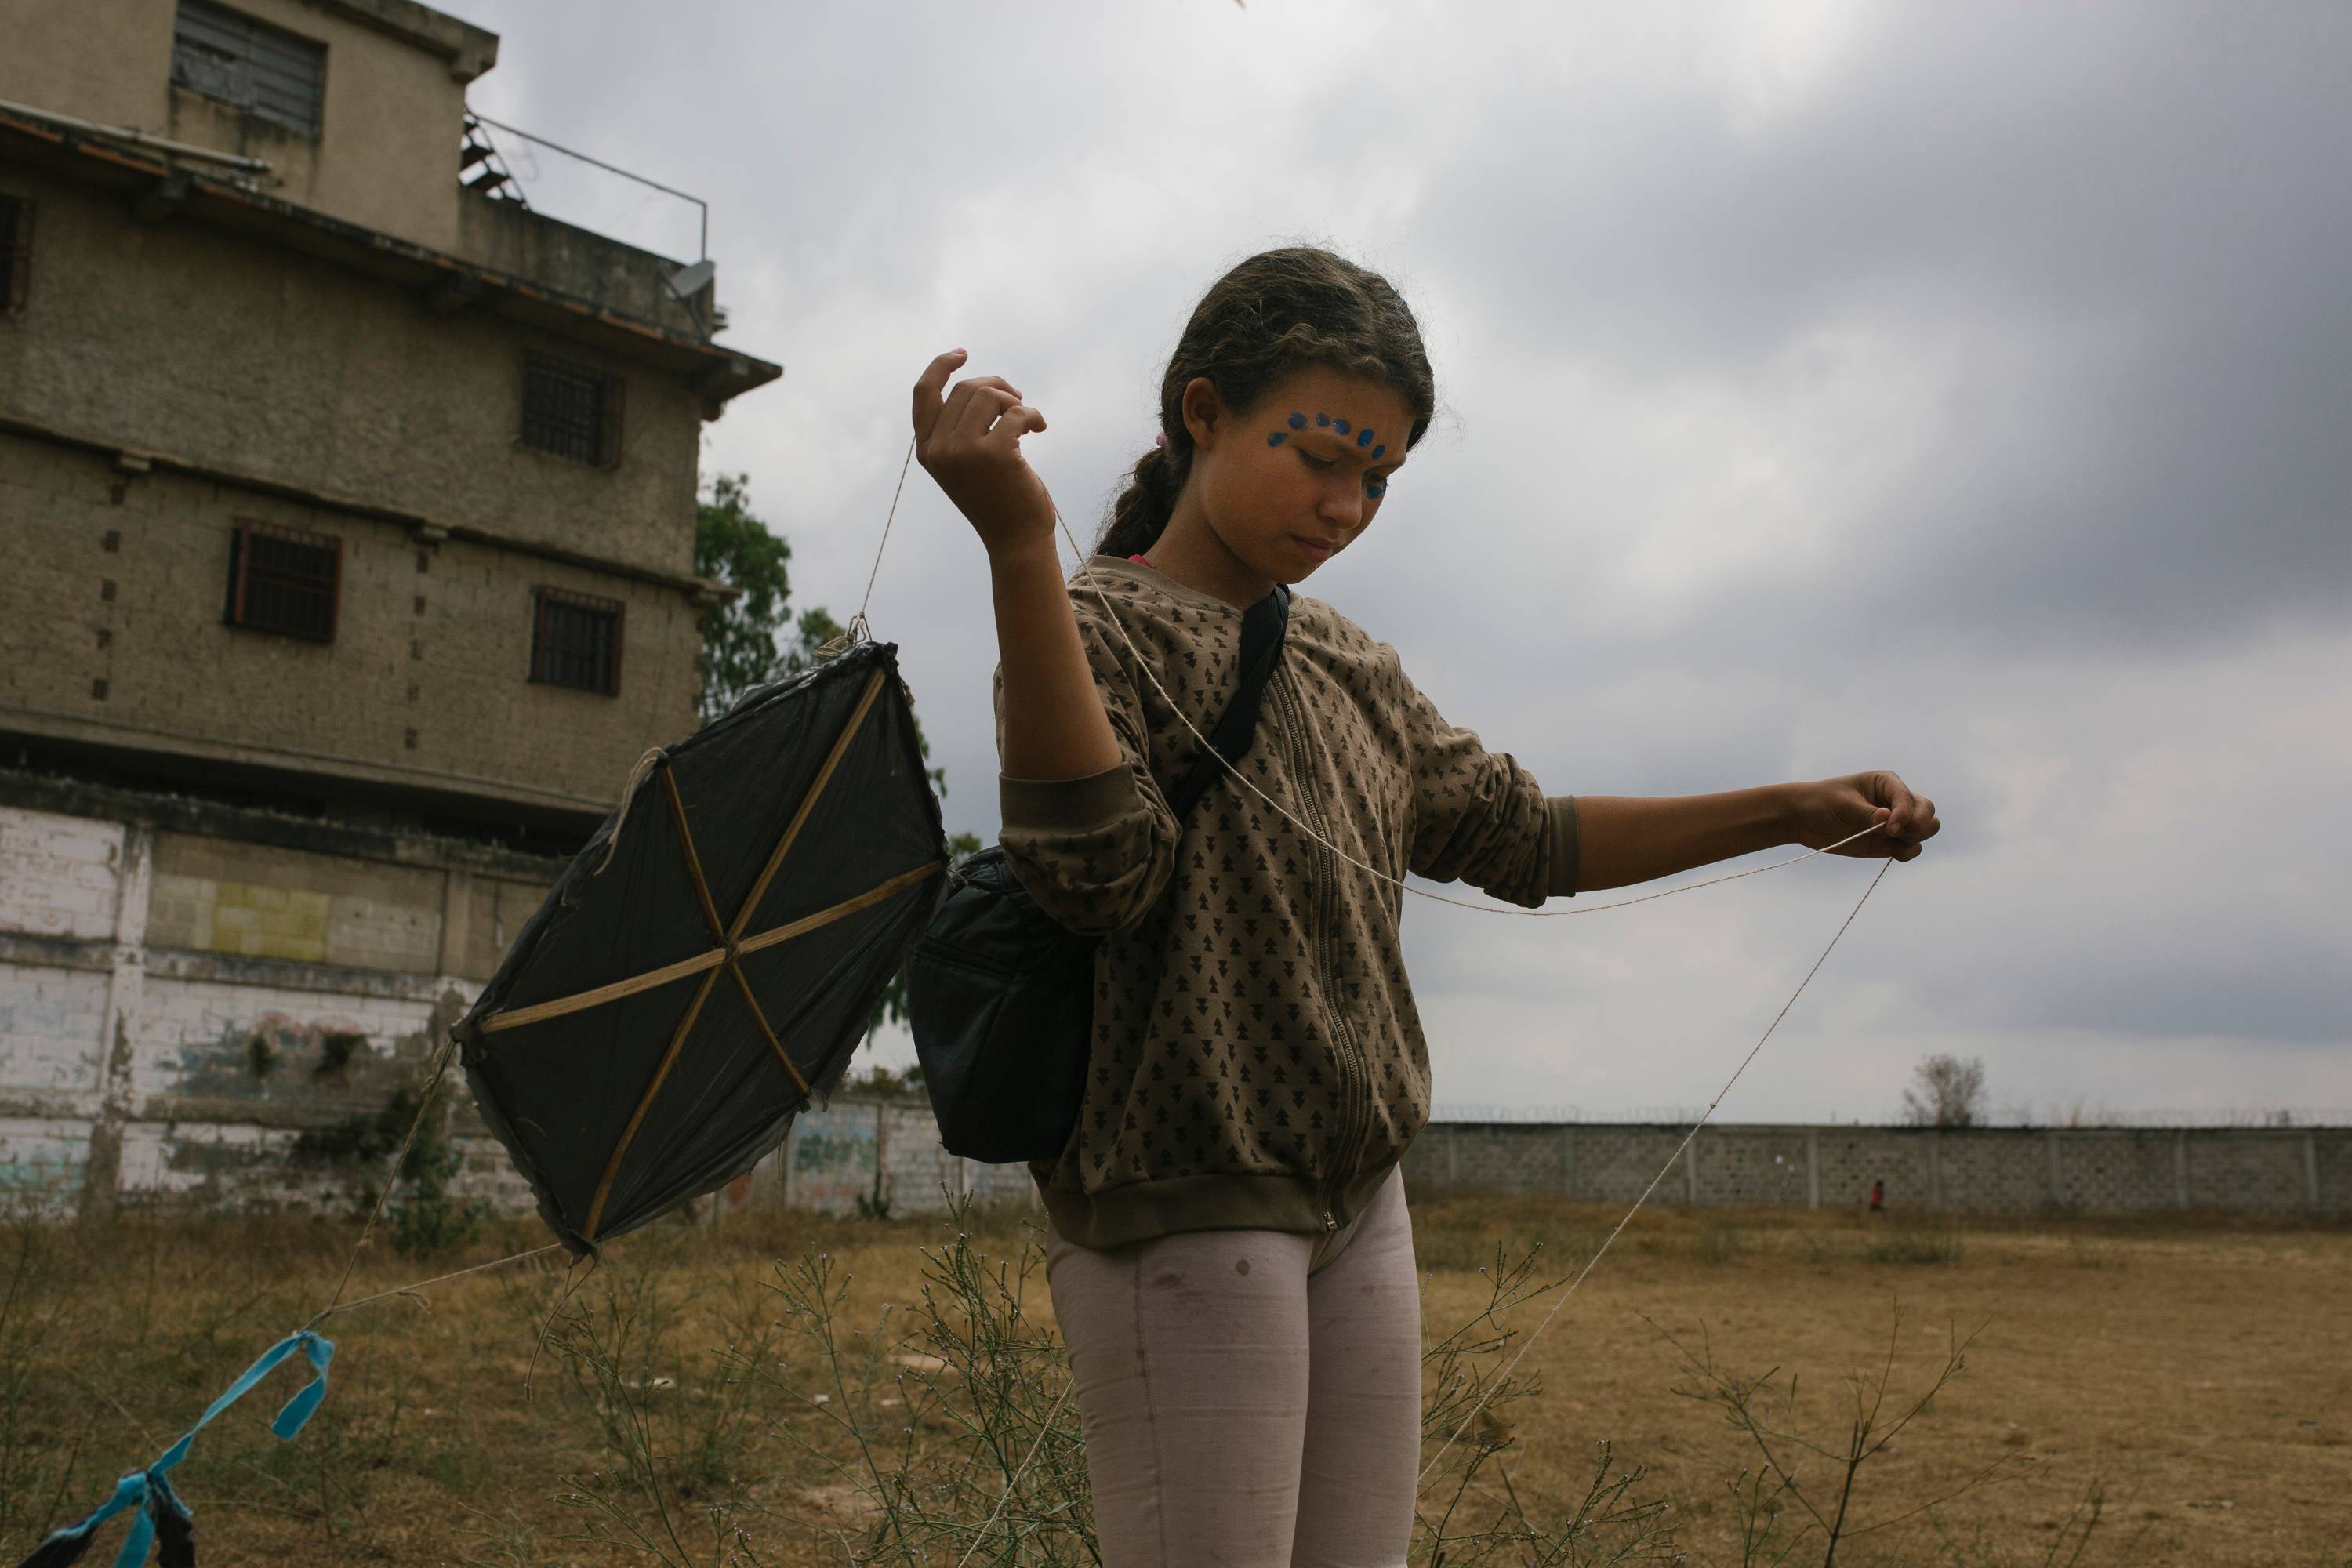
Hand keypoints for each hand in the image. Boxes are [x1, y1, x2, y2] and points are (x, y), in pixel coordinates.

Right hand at [911, 349, 1057, 558]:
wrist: (1017, 540)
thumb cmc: (997, 500)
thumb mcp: (966, 464)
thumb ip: (959, 430)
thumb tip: (981, 385)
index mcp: (927, 451)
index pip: (923, 394)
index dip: (940, 367)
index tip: (962, 353)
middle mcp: (939, 450)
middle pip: (965, 388)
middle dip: (996, 387)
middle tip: (1017, 402)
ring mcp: (964, 452)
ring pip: (989, 394)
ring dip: (1014, 401)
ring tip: (1027, 420)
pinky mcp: (995, 454)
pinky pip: (1016, 412)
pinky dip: (1033, 415)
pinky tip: (1040, 428)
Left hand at [1791, 771, 1939, 861]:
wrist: (1803, 819)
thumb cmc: (1821, 802)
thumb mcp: (1842, 804)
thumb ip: (1866, 813)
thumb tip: (1889, 818)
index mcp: (1887, 783)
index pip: (1908, 798)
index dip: (1904, 813)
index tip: (1889, 828)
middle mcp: (1896, 801)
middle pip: (1928, 812)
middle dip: (1919, 825)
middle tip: (1895, 834)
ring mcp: (1895, 823)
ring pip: (1925, 830)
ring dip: (1914, 839)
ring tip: (1889, 841)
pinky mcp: (1889, 842)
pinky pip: (1911, 849)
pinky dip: (1906, 852)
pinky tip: (1888, 851)